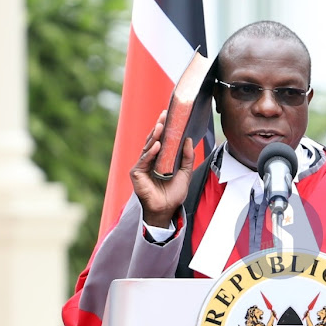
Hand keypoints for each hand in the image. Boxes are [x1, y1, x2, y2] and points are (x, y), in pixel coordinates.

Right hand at [130, 110, 195, 227]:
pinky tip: (157, 145)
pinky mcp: (137, 173)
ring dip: (155, 136)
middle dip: (159, 128)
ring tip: (161, 126)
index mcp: (160, 159)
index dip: (165, 128)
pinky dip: (151, 153)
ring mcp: (142, 166)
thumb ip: (187, 157)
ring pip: (148, 148)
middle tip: (165, 116)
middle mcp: (150, 160)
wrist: (167, 209)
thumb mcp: (185, 172)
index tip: (169, 116)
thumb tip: (189, 140)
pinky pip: (144, 160)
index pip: (161, 140)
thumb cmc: (174, 193)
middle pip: (154, 140)